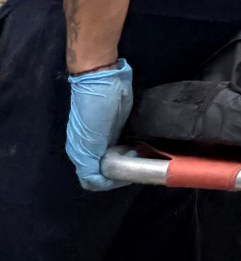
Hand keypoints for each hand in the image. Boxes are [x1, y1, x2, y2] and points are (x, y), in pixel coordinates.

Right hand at [66, 60, 133, 190]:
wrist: (102, 77)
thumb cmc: (94, 107)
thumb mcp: (90, 138)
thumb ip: (90, 162)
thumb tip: (96, 180)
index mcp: (80, 153)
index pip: (92, 181)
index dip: (109, 183)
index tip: (128, 175)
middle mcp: (90, 149)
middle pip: (103, 173)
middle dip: (120, 173)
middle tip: (136, 162)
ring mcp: (103, 138)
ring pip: (113, 161)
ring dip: (126, 162)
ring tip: (140, 154)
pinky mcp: (116, 128)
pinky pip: (121, 147)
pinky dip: (130, 151)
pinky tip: (139, 146)